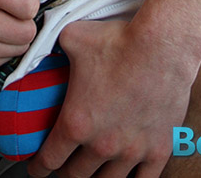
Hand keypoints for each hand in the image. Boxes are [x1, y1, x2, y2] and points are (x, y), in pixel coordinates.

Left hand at [28, 19, 198, 177]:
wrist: (163, 45)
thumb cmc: (120, 41)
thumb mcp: (73, 37)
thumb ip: (54, 45)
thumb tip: (43, 41)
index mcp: (77, 123)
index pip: (49, 159)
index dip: (38, 167)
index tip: (37, 168)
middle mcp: (102, 144)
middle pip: (76, 175)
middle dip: (66, 173)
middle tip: (64, 166)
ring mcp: (132, 151)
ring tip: (92, 172)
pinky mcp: (158, 149)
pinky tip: (126, 177)